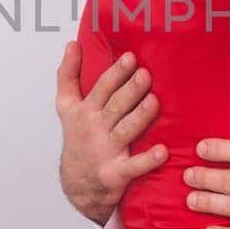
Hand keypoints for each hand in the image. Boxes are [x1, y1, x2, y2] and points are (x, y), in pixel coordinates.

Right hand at [55, 42, 167, 224]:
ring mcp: (107, 151)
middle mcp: (96, 129)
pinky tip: (163, 151)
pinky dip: (148, 160)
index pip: (102, 88)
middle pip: (115, 106)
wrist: (78, 183)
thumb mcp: (66, 106)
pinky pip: (134, 166)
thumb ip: (68, 75)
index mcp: (86, 111)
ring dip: (140, 117)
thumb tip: (72, 44)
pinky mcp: (117, 173)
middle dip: (130, 90)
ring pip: (126, 131)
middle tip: (145, 75)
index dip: (116, 73)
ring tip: (154, 102)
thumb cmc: (78, 138)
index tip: (130, 58)